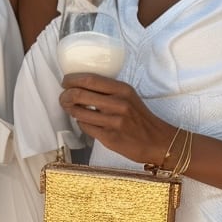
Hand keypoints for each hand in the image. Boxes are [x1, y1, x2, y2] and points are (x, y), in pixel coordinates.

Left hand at [58, 73, 173, 164]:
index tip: (65, 82)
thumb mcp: (129, 96)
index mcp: (122, 89)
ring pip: (79, 112)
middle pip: (79, 94)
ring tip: (70, 108)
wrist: (158, 141)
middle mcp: (118, 104)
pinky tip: (84, 121)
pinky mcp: (109, 137)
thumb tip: (81, 85)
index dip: (72, 79)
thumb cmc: (140, 118)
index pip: (89, 79)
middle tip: (63, 97)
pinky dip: (81, 123)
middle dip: (65, 95)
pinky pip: (85, 127)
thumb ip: (109, 90)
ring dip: (70, 110)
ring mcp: (113, 122)